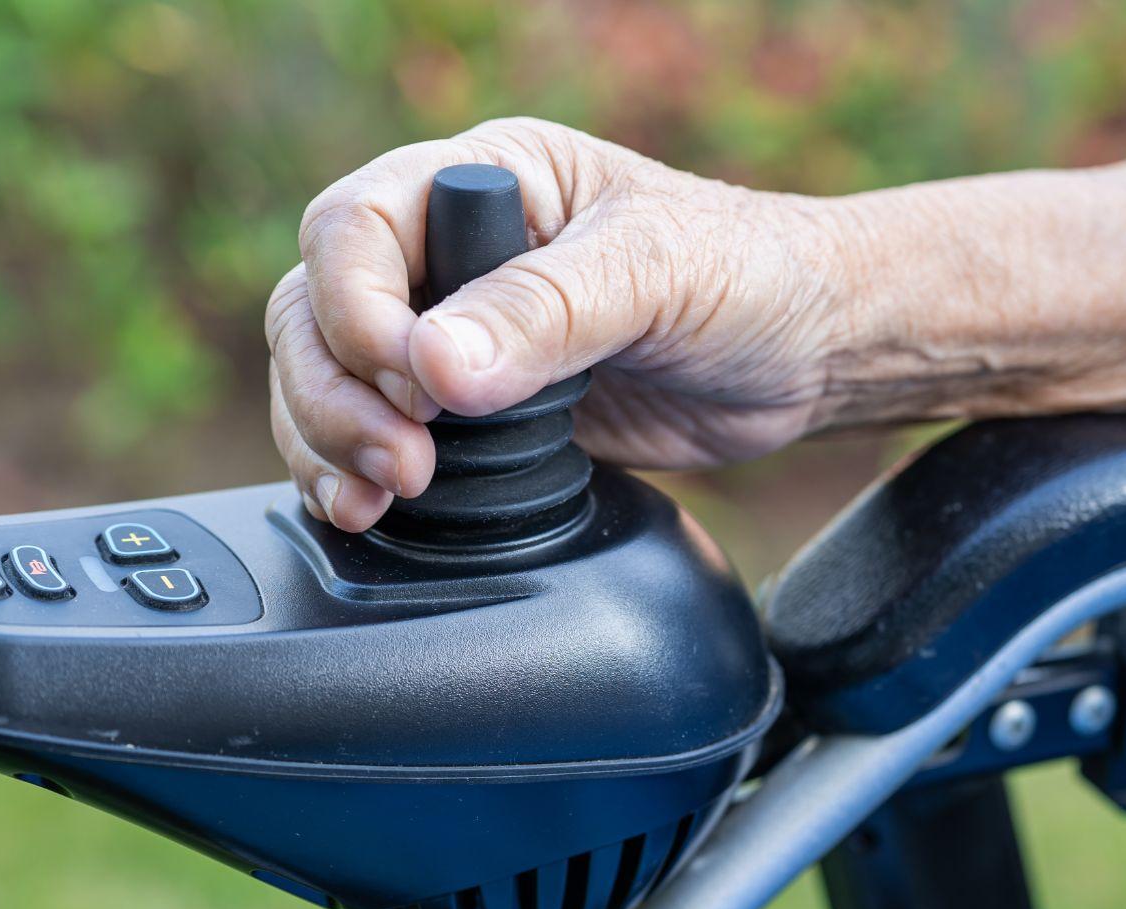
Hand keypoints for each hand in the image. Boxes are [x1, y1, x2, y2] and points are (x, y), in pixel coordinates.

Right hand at [267, 118, 849, 529]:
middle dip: (335, 395)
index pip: (354, 229)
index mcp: (484, 180)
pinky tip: (366, 511)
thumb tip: (438, 366)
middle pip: (316, 312)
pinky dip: (351, 477)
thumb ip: (545, 314)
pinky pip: (373, 440)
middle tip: (402, 464)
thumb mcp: (654, 275)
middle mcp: (450, 254)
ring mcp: (455, 339)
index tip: (418, 385)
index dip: (359, 312)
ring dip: (330, 443)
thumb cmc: (751, 277)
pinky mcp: (471, 419)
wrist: (809, 355)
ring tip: (378, 496)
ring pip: (328, 381)